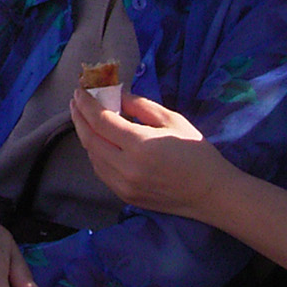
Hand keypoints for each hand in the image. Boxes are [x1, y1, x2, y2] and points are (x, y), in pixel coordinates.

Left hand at [71, 90, 232, 219]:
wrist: (210, 193)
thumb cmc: (195, 152)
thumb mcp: (171, 119)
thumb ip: (140, 106)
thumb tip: (116, 95)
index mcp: (139, 146)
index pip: (101, 121)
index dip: (86, 104)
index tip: (79, 90)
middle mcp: (126, 168)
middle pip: (90, 139)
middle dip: (79, 117)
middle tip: (75, 101)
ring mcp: (123, 186)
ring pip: (92, 157)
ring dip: (85, 135)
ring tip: (85, 118)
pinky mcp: (125, 197)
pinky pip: (101, 172)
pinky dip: (95, 154)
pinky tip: (98, 142)